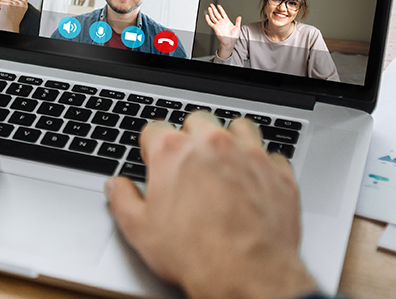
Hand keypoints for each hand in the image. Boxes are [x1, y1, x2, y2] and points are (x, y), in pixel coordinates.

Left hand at [0, 0, 27, 32]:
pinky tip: (2, 12)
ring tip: (5, 13)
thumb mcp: (17, 11)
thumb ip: (16, 4)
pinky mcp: (7, 5)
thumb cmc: (12, 21)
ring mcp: (14, 4)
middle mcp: (20, 4)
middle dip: (5, 3)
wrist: (9, 28)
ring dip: (1, 6)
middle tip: (8, 11)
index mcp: (23, 5)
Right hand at [105, 113, 315, 298]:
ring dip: (230, 139)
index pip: (155, 128)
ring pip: (239, 127)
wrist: (247, 274)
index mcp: (172, 152)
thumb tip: (116, 187)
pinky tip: (254, 180)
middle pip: (198, 120)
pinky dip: (263, 164)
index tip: (154, 160)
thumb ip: (123, 200)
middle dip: (191, 137)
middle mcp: (212, 144)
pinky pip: (272, 155)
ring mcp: (250, 156)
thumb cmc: (195, 253)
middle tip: (188, 163)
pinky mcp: (279, 174)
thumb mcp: (140, 230)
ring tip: (224, 162)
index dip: (151, 146)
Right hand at [204, 4, 240, 59]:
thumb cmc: (233, 37)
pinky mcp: (215, 28)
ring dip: (211, 12)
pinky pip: (210, 23)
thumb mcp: (237, 28)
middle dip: (214, 9)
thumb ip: (238, 22)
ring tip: (209, 8)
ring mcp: (218, 25)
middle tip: (211, 5)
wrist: (230, 42)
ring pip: (213, 17)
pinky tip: (206, 16)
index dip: (220, 9)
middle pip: (217, 14)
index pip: (223, 13)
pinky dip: (208, 19)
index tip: (218, 5)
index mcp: (227, 21)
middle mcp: (222, 22)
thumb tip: (239, 17)